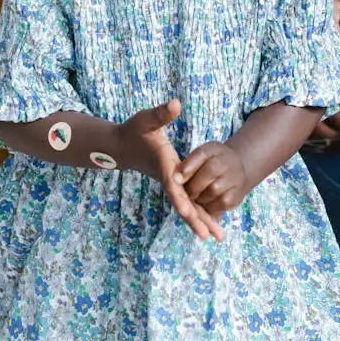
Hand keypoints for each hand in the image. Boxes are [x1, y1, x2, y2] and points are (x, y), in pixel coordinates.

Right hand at [119, 100, 224, 242]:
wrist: (122, 146)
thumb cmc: (134, 131)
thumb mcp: (146, 119)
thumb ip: (161, 113)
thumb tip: (175, 103)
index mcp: (163, 165)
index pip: (172, 185)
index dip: (180, 198)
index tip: (188, 213)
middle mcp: (167, 179)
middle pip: (182, 203)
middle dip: (195, 219)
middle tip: (210, 236)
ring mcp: (170, 183)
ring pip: (187, 206)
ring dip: (200, 221)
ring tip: (217, 237)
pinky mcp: (173, 184)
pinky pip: (187, 202)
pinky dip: (198, 214)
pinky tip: (212, 224)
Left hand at [174, 142, 248, 215]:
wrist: (238, 169)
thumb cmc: (212, 163)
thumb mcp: (201, 157)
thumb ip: (188, 164)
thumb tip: (175, 179)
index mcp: (214, 150)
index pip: (201, 154)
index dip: (188, 167)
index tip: (175, 179)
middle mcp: (227, 162)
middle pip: (210, 171)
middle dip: (193, 185)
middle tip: (186, 193)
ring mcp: (234, 179)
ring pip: (214, 189)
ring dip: (201, 197)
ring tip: (196, 198)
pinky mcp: (237, 196)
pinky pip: (221, 203)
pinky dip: (210, 206)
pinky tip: (206, 203)